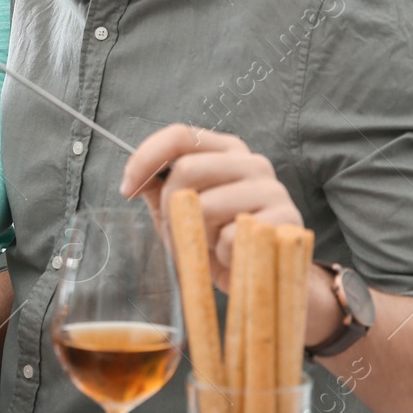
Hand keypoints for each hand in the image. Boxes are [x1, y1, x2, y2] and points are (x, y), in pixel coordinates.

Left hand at [119, 123, 302, 291]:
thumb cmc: (221, 242)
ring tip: (212, 244)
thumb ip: (161, 191)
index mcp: (226, 152)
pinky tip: (235, 256)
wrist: (266, 277)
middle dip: (170, 206)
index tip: (127, 188)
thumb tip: (136, 177)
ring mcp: (272, 189)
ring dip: (197, 235)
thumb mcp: (182, 214)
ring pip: (206, 206)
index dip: (146, 158)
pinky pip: (230, 238)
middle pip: (187, 169)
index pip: (181, 135)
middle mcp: (252, 162)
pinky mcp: (285, 220)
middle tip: (179, 230)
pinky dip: (222, 255)